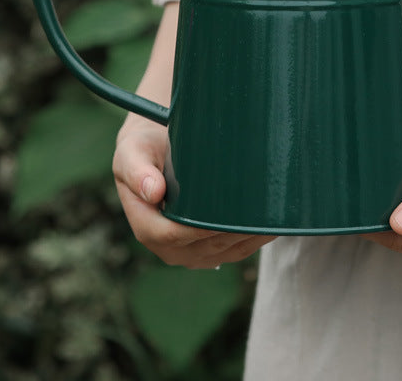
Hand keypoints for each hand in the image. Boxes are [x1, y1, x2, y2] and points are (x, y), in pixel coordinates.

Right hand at [113, 114, 273, 268]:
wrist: (153, 154)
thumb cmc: (143, 149)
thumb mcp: (132, 153)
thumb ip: (137, 170)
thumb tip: (153, 191)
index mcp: (145, 225)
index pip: (172, 235)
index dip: (199, 228)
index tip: (225, 212)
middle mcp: (166, 246)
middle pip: (203, 247)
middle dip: (231, 233)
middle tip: (258, 212)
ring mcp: (187, 251)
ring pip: (222, 252)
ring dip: (246, 238)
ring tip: (269, 218)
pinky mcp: (206, 249)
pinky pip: (231, 252)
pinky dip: (251, 242)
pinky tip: (268, 227)